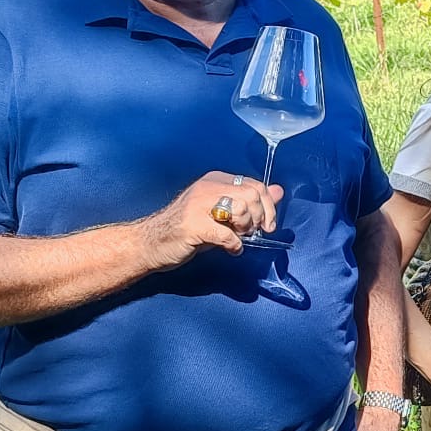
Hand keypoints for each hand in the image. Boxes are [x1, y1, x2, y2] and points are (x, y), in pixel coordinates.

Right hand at [134, 172, 283, 271]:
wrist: (151, 243)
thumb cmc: (189, 230)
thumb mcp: (223, 214)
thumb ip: (251, 202)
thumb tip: (279, 191)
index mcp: (215, 181)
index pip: (255, 185)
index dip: (268, 207)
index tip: (267, 225)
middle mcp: (207, 187)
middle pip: (251, 196)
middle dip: (258, 218)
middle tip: (249, 232)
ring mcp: (197, 205)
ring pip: (241, 210)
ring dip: (244, 230)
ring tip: (236, 237)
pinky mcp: (192, 225)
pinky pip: (226, 234)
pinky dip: (233, 245)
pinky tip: (230, 249)